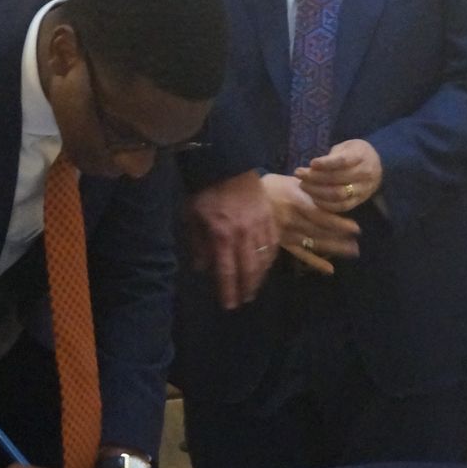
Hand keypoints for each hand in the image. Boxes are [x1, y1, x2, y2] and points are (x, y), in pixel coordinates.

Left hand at [184, 170, 280, 309]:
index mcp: (222, 235)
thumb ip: (198, 243)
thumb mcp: (193, 215)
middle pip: (248, 269)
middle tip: (244, 300)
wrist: (228, 162)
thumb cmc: (206, 190)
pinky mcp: (270, 217)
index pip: (227, 270)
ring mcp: (260, 225)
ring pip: (263, 259)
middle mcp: (243, 234)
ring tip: (254, 288)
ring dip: (259, 277)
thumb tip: (202, 268)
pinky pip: (273, 243)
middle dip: (247, 288)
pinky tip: (265, 265)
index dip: (228, 290)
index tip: (229, 305)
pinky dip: (270, 258)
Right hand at [262, 172, 360, 272]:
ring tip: (351, 253)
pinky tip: (329, 269)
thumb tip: (331, 189)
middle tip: (357, 245)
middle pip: (321, 232)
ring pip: (314, 244)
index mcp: (297, 202)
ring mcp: (286, 233)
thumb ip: (311, 187)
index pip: (323, 216)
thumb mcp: (290, 181)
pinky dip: (315, 262)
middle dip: (341, 239)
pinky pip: (299, 254)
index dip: (340, 224)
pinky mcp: (281, 243)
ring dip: (334, 250)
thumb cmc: (269, 187)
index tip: (356, 229)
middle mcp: (293, 220)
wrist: (242, 197)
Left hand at [296, 139, 382, 214]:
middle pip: (338, 179)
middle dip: (315, 178)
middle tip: (298, 174)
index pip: (343, 161)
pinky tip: (313, 197)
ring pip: (338, 195)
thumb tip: (313, 167)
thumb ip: (332, 156)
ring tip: (303, 185)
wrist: (377, 166)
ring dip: (317, 191)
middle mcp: (365, 174)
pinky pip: (341, 206)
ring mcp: (363, 190)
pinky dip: (325, 203)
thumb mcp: (345, 147)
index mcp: (362, 156)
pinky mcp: (359, 201)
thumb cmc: (354, 153)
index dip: (326, 163)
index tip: (311, 162)